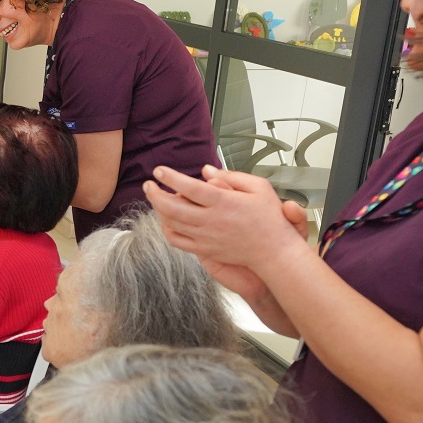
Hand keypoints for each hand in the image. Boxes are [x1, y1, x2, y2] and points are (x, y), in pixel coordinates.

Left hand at [143, 164, 308, 272]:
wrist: (273, 252)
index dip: (170, 178)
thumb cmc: (269, 219)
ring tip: (155, 198)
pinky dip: (166, 228)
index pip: (189, 187)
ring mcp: (205, 237)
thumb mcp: (259, 187)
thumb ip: (231, 176)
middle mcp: (211, 220)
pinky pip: (176, 240)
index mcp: (224, 202)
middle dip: (154, 194)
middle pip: (172, 206)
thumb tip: (206, 171)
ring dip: (158, 209)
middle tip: (148, 184)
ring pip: (171, 223)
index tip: (158, 171)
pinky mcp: (204, 250)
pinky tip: (166, 219)